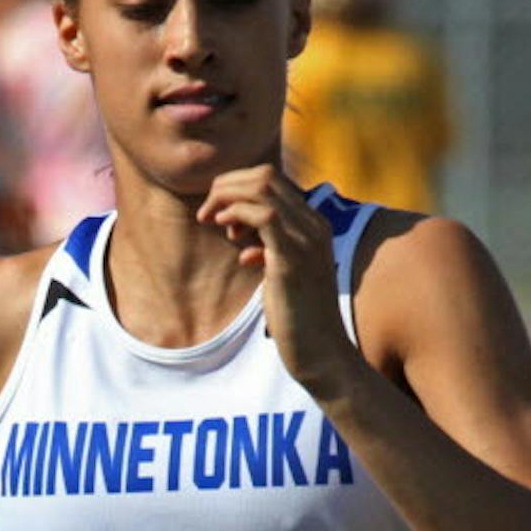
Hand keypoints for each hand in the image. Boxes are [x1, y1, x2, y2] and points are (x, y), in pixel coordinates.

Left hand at [196, 167, 358, 399]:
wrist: (322, 353)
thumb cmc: (299, 319)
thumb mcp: (282, 279)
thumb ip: (270, 256)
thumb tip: (249, 250)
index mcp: (314, 226)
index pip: (274, 180)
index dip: (238, 187)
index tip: (219, 213)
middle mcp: (315, 226)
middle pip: (266, 176)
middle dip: (226, 187)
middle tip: (207, 213)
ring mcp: (306, 240)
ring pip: (263, 188)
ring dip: (227, 197)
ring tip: (212, 221)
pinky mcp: (292, 260)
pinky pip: (265, 216)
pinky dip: (237, 213)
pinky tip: (224, 228)